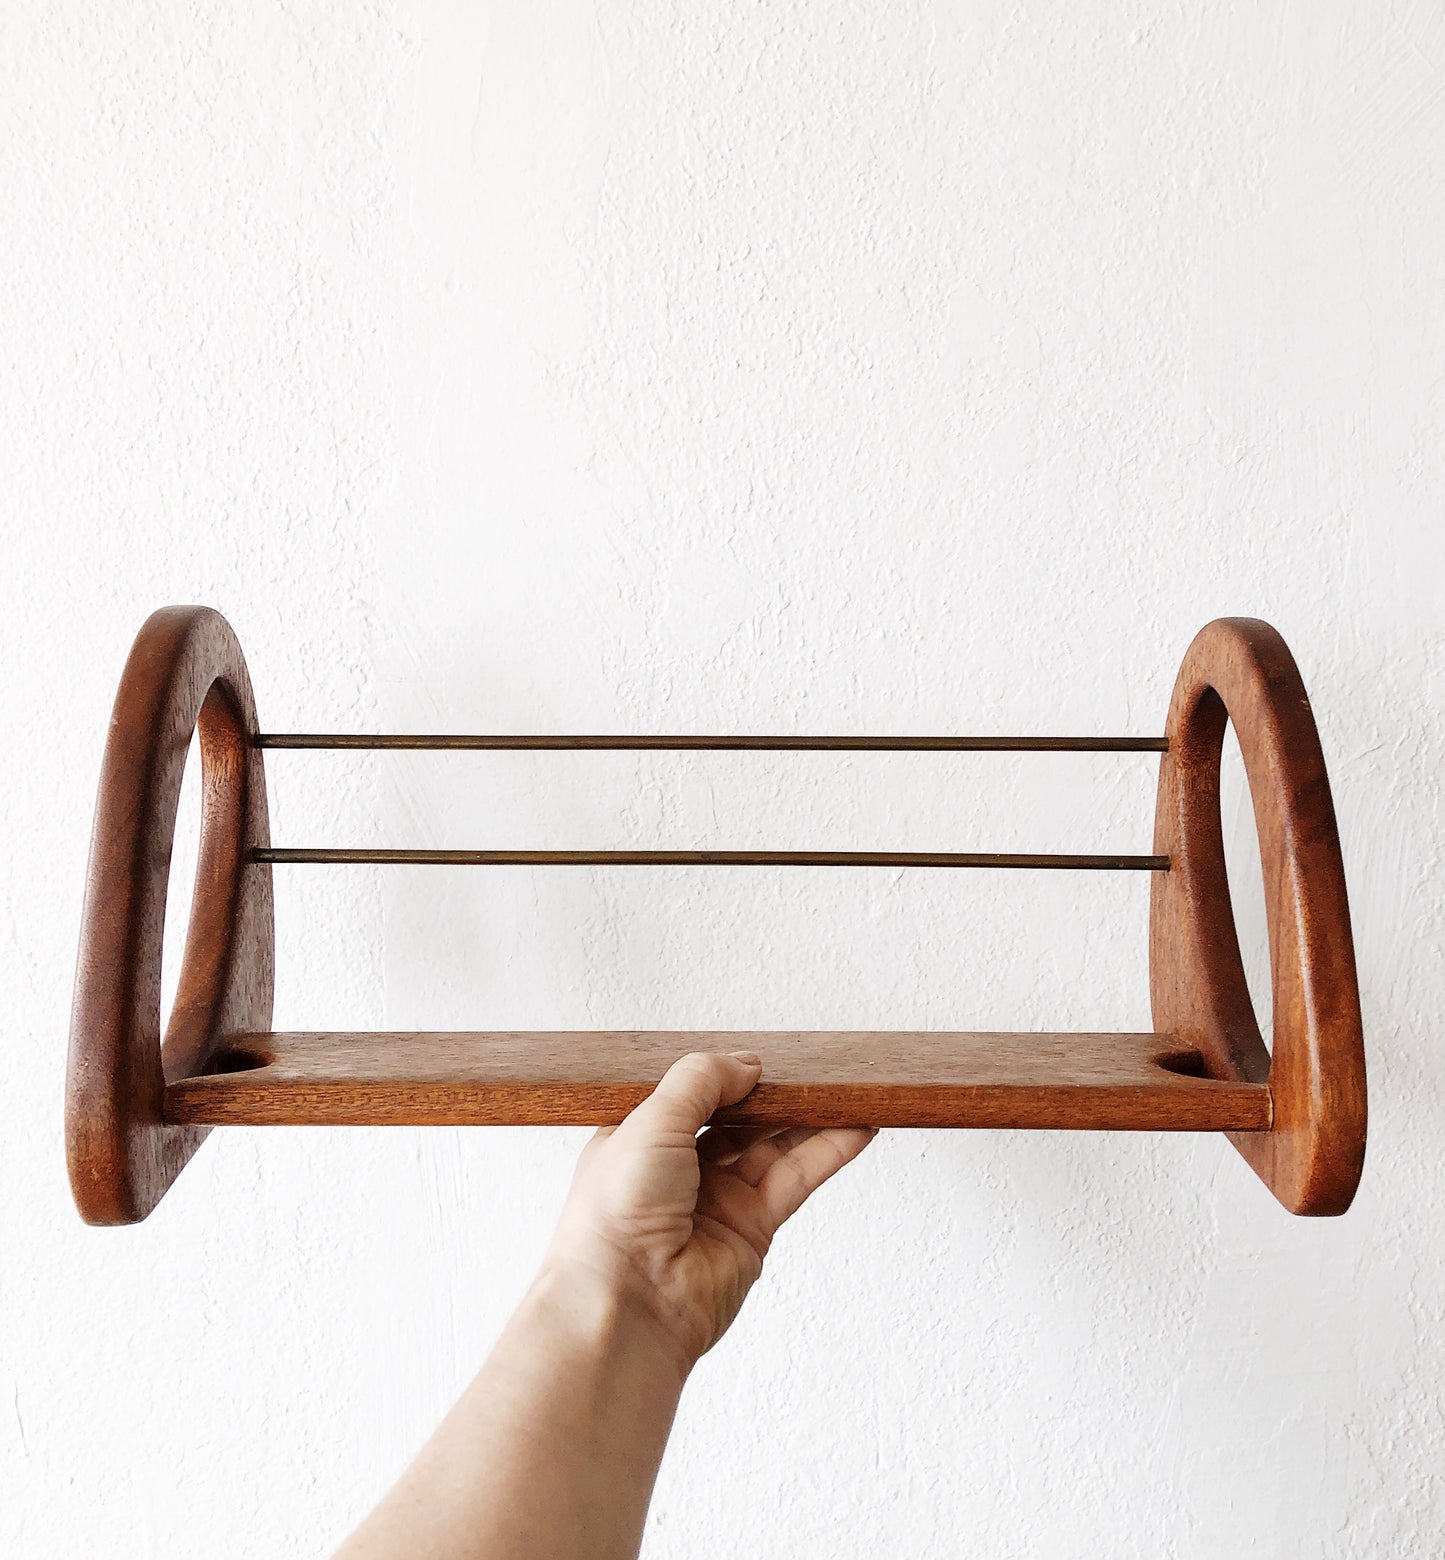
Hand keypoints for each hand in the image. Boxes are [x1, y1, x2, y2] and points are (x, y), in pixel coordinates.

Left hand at [543, 1052, 875, 1372]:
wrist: (629, 1305)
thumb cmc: (614, 1218)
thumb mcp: (649, 1122)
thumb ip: (700, 1082)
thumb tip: (745, 1065)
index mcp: (639, 1140)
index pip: (690, 1094)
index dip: (724, 1075)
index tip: (760, 1058)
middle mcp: (678, 1169)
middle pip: (738, 1118)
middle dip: (773, 1094)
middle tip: (811, 1069)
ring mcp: (717, 1199)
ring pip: (773, 1146)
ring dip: (809, 1118)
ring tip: (847, 1090)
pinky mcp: (752, 1227)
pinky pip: (795, 1179)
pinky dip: (827, 1152)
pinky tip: (854, 1127)